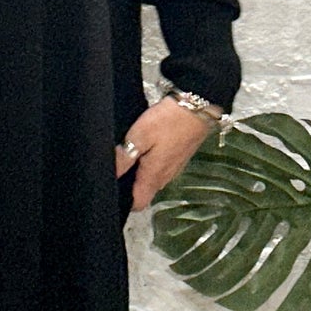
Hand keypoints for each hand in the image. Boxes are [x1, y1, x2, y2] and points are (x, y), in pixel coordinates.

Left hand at [115, 97, 221, 212]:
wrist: (199, 106)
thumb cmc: (169, 121)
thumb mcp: (140, 135)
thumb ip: (124, 157)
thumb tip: (111, 173)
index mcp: (154, 176)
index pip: (138, 203)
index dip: (124, 201)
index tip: (114, 187)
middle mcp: (166, 176)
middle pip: (144, 190)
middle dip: (130, 182)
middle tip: (119, 163)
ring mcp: (174, 167)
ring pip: (152, 177)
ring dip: (140, 169)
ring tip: (131, 151)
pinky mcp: (179, 157)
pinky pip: (161, 166)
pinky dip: (151, 159)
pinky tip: (147, 144)